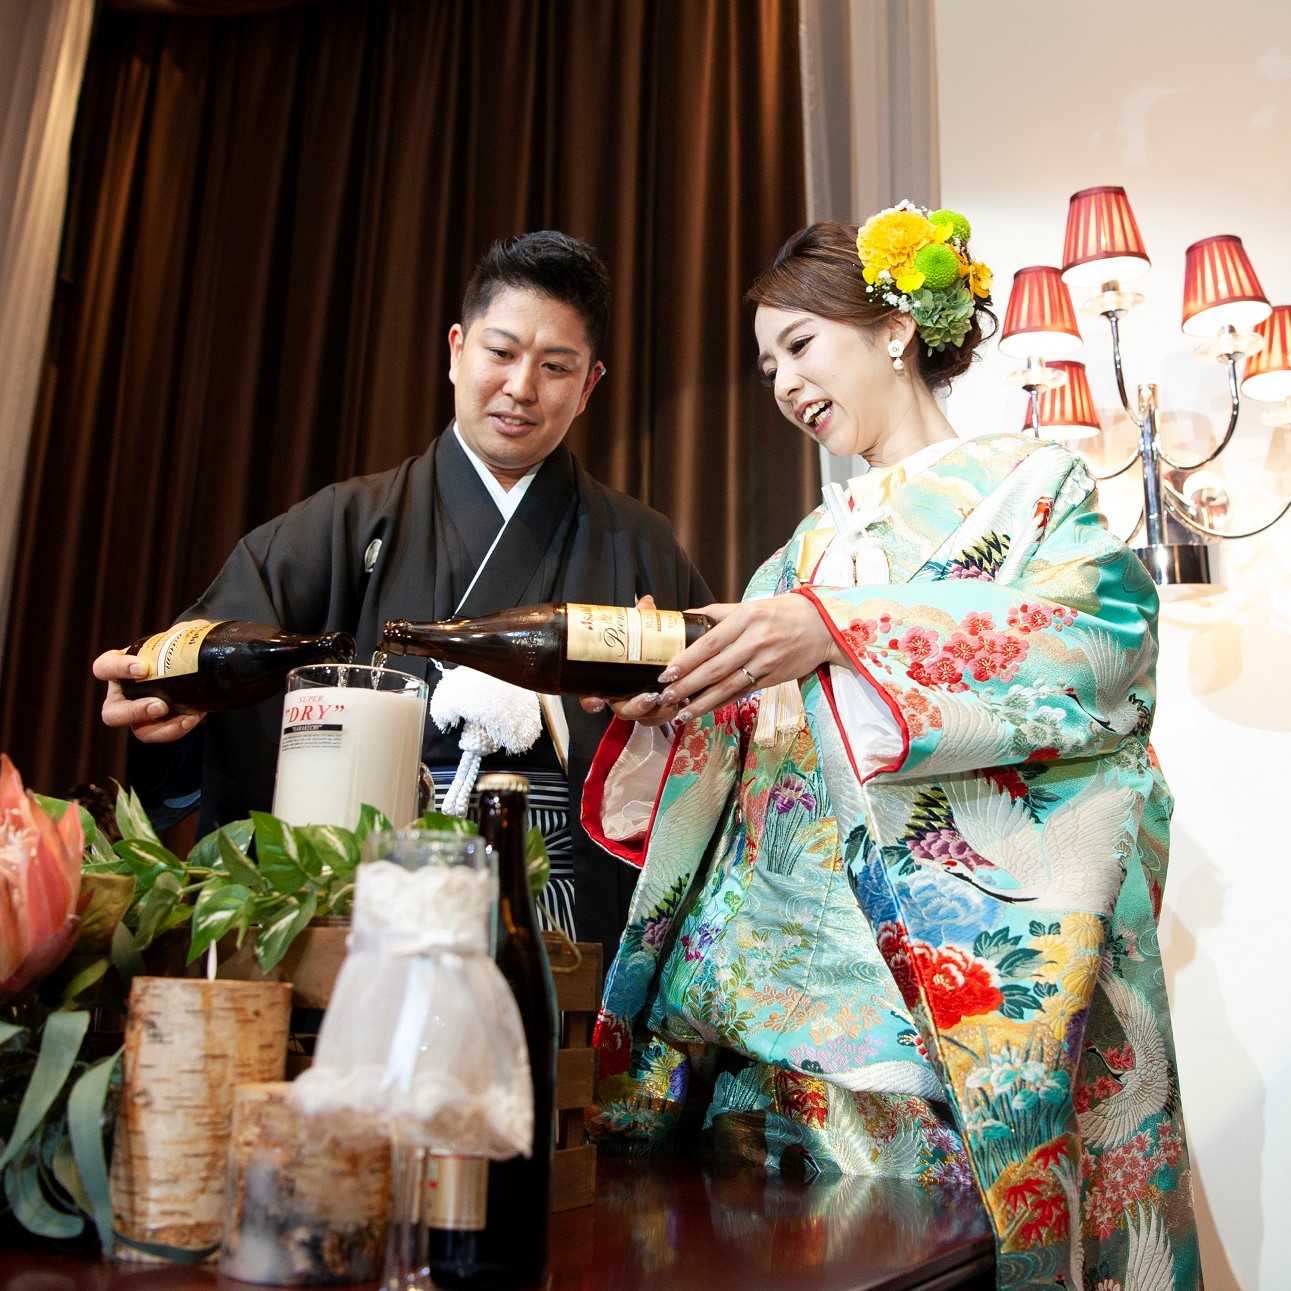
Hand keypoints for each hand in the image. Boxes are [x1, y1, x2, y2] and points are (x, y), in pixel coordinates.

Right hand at [92, 620, 209, 742]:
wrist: (193, 671)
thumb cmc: (174, 652)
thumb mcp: (179, 638)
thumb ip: (184, 631)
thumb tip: (192, 629)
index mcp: (119, 668)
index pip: (104, 668)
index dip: (117, 668)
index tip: (141, 668)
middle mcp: (123, 695)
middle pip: (112, 713)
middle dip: (134, 712)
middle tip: (160, 705)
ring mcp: (139, 716)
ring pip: (139, 731)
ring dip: (162, 728)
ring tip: (186, 718)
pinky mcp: (158, 727)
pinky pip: (162, 735)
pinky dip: (178, 729)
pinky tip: (194, 718)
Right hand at [577, 594, 686, 727]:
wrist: (659, 653)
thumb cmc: (640, 644)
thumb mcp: (638, 629)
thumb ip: (640, 618)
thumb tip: (647, 602)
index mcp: (608, 680)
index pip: (590, 696)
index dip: (591, 702)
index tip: (597, 702)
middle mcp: (620, 696)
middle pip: (622, 710)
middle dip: (635, 707)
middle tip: (649, 698)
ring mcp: (638, 705)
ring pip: (643, 718)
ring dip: (656, 713)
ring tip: (671, 700)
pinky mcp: (656, 709)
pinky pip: (660, 718)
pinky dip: (670, 714)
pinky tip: (681, 706)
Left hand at [654, 593, 844, 722]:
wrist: (824, 627)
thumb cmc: (784, 612)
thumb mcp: (751, 605)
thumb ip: (717, 613)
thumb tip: (686, 616)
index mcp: (747, 618)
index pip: (711, 642)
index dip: (687, 659)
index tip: (668, 672)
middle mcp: (756, 641)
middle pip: (716, 668)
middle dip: (688, 685)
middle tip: (665, 696)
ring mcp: (766, 662)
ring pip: (728, 686)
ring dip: (702, 702)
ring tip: (680, 712)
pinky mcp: (773, 679)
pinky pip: (743, 692)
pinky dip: (722, 703)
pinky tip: (705, 710)